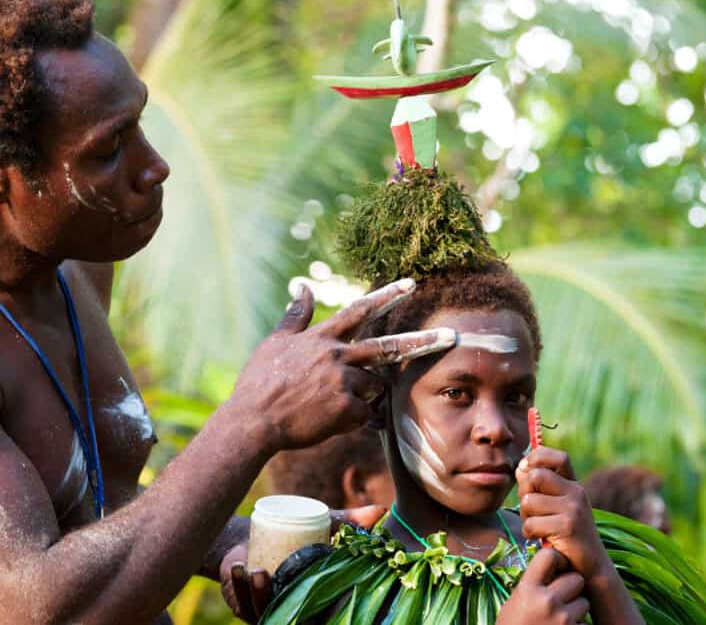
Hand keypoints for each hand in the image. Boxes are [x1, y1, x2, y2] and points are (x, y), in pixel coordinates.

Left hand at [219, 506, 385, 622]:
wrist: (249, 538)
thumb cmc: (291, 536)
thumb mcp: (323, 527)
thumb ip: (350, 522)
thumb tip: (382, 509)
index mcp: (316, 601)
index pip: (324, 611)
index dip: (325, 607)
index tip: (320, 585)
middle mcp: (295, 612)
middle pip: (295, 616)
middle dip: (290, 604)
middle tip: (287, 576)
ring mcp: (267, 612)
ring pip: (265, 611)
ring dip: (259, 593)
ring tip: (258, 571)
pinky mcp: (244, 607)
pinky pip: (241, 603)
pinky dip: (238, 586)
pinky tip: (238, 568)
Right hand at [228, 279, 455, 452]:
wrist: (254, 420)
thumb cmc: (260, 382)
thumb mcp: (275, 342)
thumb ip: (295, 315)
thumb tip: (302, 286)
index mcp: (321, 337)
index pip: (360, 310)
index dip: (387, 296)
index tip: (410, 284)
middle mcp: (337, 356)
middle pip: (388, 347)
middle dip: (422, 342)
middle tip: (451, 336)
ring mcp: (343, 382)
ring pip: (374, 386)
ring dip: (363, 394)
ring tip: (329, 403)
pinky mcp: (346, 410)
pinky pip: (365, 414)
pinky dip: (354, 419)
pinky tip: (329, 422)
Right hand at [496, 548, 589, 623]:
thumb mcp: (516, 601)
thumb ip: (535, 584)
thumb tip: (555, 565)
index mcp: (528, 589)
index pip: (549, 555)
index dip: (556, 559)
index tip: (555, 568)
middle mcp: (547, 601)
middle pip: (576, 578)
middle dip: (571, 587)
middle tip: (561, 597)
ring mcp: (563, 620)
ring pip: (584, 602)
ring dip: (577, 609)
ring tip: (560, 619)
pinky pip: (586, 624)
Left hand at [517, 447, 607, 580]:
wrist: (589, 566)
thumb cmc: (566, 535)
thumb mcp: (556, 506)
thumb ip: (539, 487)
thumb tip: (520, 467)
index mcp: (574, 485)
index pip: (558, 457)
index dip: (538, 457)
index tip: (526, 468)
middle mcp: (577, 492)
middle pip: (534, 477)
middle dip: (524, 493)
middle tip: (532, 511)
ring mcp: (573, 509)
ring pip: (528, 501)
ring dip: (526, 517)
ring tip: (539, 527)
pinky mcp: (567, 527)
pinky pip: (531, 523)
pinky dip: (530, 533)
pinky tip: (542, 538)